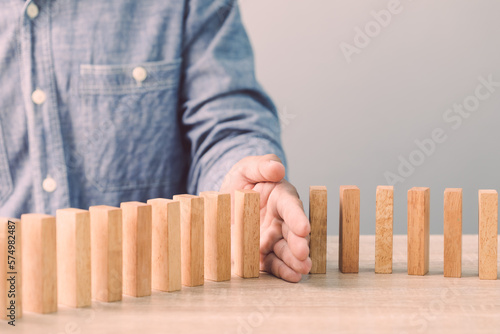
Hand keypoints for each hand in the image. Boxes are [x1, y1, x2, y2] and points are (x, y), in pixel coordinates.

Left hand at [220, 154, 310, 281]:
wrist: (222, 201)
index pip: (291, 206)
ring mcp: (272, 237)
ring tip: (302, 269)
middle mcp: (280, 219)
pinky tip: (292, 276)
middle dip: (299, 243)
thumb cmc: (240, 180)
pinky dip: (283, 270)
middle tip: (303, 253)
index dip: (297, 217)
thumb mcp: (245, 168)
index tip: (304, 228)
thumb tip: (278, 168)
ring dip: (294, 260)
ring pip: (286, 250)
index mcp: (280, 197)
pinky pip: (273, 263)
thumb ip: (261, 166)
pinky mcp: (262, 253)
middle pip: (292, 232)